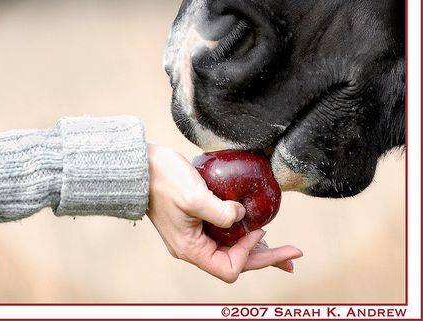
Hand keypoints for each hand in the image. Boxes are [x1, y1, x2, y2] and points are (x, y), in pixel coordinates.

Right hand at [146, 144, 302, 282]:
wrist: (142, 168)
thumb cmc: (163, 181)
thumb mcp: (194, 197)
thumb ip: (222, 212)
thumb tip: (242, 216)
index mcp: (191, 249)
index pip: (229, 267)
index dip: (248, 252)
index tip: (257, 228)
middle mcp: (193, 247)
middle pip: (235, 262)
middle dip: (266, 258)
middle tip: (293, 257)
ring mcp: (194, 236)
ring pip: (231, 249)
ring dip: (257, 248)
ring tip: (282, 251)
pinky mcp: (196, 222)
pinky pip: (224, 236)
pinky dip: (242, 234)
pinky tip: (255, 228)